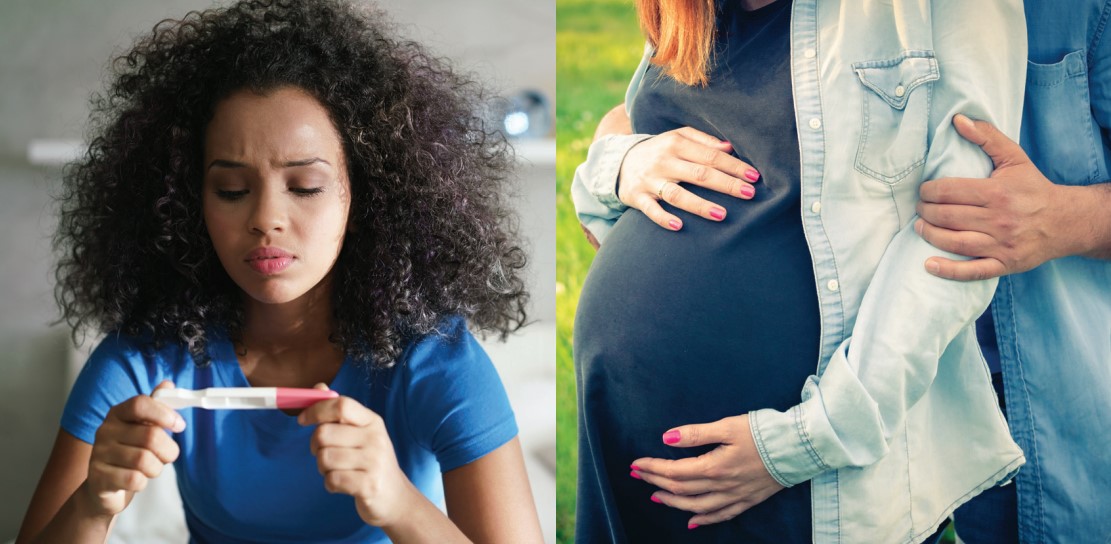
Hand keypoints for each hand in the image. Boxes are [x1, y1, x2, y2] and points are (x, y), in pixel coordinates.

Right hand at [82, 380, 183, 515]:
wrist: (104, 485)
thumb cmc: (130, 452)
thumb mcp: (143, 428)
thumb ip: (156, 407)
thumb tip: (168, 384)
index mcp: (118, 414)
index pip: (140, 404)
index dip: (164, 413)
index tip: (179, 425)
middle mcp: (105, 430)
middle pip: (151, 436)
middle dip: (168, 450)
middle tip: (167, 455)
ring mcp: (99, 454)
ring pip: (144, 460)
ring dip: (156, 468)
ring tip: (151, 469)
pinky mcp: (98, 478)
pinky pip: (134, 480)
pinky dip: (143, 482)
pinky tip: (136, 480)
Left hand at [298, 384, 415, 527]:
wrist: (395, 497)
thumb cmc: (371, 462)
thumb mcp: (361, 433)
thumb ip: (340, 412)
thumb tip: (318, 387)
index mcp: (372, 421)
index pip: (341, 405)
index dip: (316, 410)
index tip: (303, 420)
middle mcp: (375, 438)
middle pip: (324, 433)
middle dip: (315, 446)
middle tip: (323, 453)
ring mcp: (374, 462)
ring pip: (324, 458)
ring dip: (322, 468)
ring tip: (336, 470)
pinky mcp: (368, 485)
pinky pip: (332, 480)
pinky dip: (330, 484)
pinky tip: (342, 484)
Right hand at [619, 127, 759, 229]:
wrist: (619, 162)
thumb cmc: (660, 151)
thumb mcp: (678, 137)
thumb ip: (704, 141)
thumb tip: (730, 148)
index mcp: (676, 143)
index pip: (711, 156)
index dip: (733, 166)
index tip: (754, 177)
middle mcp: (664, 161)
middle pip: (699, 174)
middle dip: (726, 184)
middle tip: (749, 194)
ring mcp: (650, 180)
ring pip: (677, 194)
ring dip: (699, 205)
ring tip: (722, 215)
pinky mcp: (637, 197)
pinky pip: (650, 209)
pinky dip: (663, 218)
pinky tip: (679, 226)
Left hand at [630, 415, 783, 528]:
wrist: (801, 447)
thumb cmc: (764, 432)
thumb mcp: (728, 426)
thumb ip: (696, 434)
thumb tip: (667, 438)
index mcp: (714, 467)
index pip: (674, 471)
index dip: (652, 468)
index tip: (636, 464)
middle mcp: (722, 486)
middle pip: (681, 489)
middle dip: (656, 482)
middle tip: (638, 475)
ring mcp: (735, 496)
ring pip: (697, 506)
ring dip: (673, 502)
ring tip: (656, 496)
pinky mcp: (748, 500)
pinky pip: (721, 515)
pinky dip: (704, 520)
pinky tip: (692, 521)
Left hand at [915, 114, 1070, 279]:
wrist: (1065, 221)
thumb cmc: (1033, 188)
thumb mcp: (1014, 158)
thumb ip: (986, 137)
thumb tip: (958, 120)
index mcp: (997, 193)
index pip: (949, 191)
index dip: (929, 191)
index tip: (924, 190)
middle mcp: (998, 220)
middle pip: (947, 217)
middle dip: (926, 211)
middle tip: (920, 208)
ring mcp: (1001, 245)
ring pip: (954, 242)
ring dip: (930, 235)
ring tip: (920, 227)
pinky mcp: (1004, 264)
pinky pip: (972, 271)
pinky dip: (948, 270)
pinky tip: (929, 265)